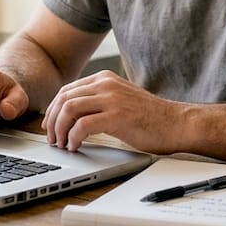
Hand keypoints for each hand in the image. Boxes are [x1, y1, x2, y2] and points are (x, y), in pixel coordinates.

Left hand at [42, 70, 184, 152]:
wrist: (176, 124)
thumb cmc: (150, 118)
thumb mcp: (120, 100)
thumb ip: (99, 101)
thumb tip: (71, 116)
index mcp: (104, 78)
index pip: (67, 90)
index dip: (53, 109)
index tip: (49, 125)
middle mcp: (105, 84)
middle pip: (64, 98)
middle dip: (52, 121)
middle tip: (52, 139)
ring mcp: (111, 98)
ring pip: (69, 109)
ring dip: (60, 129)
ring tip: (62, 144)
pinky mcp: (116, 116)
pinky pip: (82, 125)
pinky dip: (73, 137)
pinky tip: (75, 146)